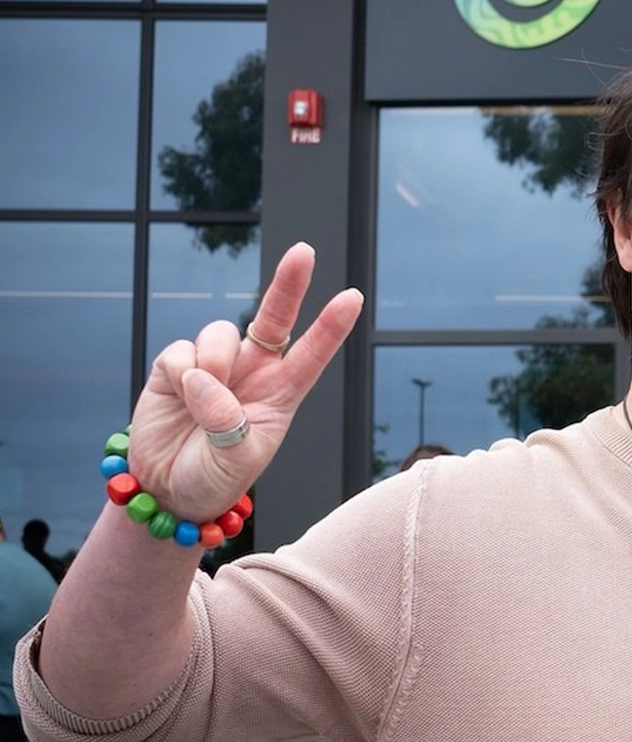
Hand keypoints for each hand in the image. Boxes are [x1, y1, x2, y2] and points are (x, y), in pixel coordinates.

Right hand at [124, 243, 363, 521]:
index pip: (312, 354)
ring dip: (214, 361)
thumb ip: (227, 424)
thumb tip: (206, 380)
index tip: (354, 297)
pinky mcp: (176, 367)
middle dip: (289, 283)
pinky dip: (181, 372)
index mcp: (282, 394)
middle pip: (274, 317)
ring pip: (221, 333)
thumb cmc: (214, 478)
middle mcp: (254, 372)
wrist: (168, 490)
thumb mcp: (235, 463)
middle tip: (305, 251)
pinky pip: (181, 350)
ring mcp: (216, 366)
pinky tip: (180, 395)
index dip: (332, 326)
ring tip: (203, 397)